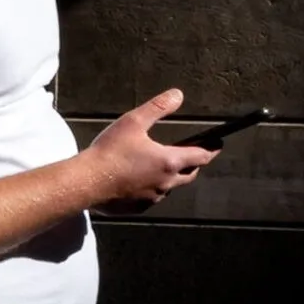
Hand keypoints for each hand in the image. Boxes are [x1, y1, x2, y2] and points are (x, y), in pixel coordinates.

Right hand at [83, 87, 218, 214]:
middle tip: (190, 156)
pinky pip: (152, 199)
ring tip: (159, 168)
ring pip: (170, 187)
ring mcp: (152, 198)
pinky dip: (151, 189)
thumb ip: (158, 108)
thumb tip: (178, 95)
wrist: (85, 183)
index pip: (201, 156)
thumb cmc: (109, 152)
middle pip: (190, 175)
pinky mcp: (138, 208)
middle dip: (193, 165)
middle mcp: (165, 183)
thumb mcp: (133, 122)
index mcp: (169, 161)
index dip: (211, 149)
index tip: (217, 145)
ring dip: (170, 178)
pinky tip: (139, 182)